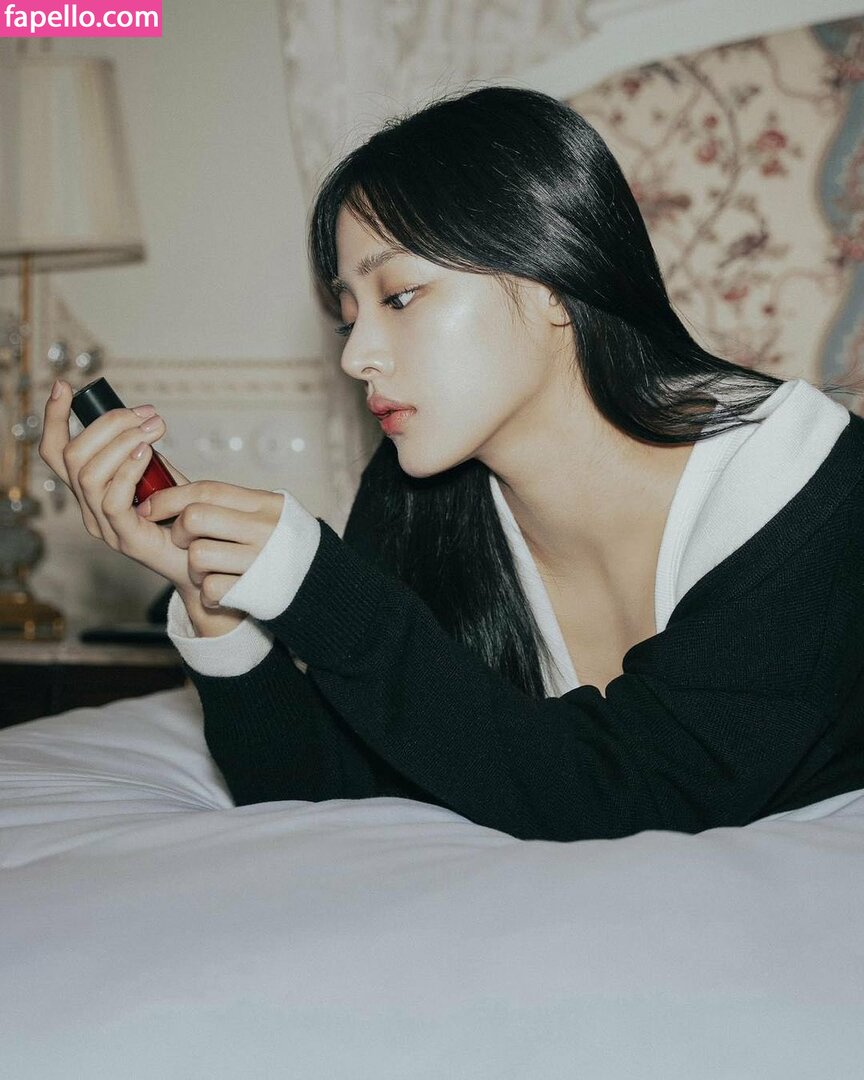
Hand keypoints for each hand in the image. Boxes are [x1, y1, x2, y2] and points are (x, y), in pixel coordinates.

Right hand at [39, 379, 194, 589]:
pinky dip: (127, 469)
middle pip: (72, 455)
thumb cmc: (185, 518)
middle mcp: (89, 509)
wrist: (205, 561)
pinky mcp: (126, 539)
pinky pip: (113, 499)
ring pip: (89, 473)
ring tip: (154, 428)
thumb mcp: (160, 477)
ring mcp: (104, 527)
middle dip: (107, 424)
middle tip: (147, 414)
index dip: (55, 418)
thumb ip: (142, 454)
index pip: (57, 452)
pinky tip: (146, 453)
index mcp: (90, 492)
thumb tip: (138, 422)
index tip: (64, 386)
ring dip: (122, 441)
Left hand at [136, 479, 284, 608]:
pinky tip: (221, 591)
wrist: (318, 583)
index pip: (207, 490)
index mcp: (266, 504)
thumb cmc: (279, 543)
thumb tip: (168, 477)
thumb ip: (226, 499)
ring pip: (197, 555)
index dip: (170, 497)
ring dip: (193, 567)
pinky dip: (209, 593)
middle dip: (178, 531)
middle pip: (195, 519)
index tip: (149, 507)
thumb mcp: (264, 511)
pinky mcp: (256, 591)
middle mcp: (265, 529)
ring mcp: (261, 560)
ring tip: (207, 570)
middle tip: (183, 541)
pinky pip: (211, 589)